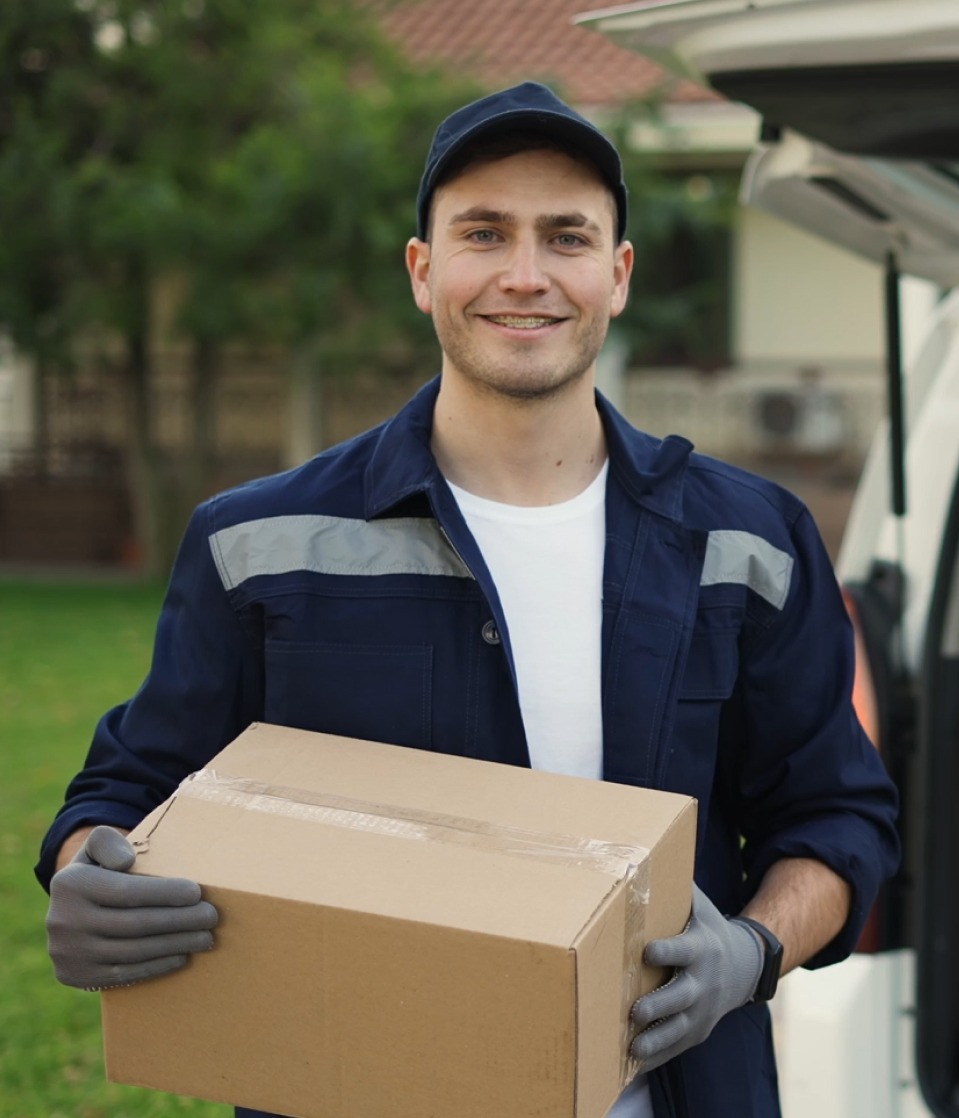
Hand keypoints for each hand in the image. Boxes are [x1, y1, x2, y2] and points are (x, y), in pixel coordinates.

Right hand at [46, 825, 217, 990]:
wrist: (67, 912)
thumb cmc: (98, 872)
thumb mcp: (97, 847)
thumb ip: (108, 840)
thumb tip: (126, 861)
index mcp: (71, 884)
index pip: (127, 891)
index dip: (165, 893)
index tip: (197, 893)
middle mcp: (64, 921)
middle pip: (134, 924)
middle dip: (179, 920)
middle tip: (211, 916)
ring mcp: (69, 954)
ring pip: (133, 951)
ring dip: (175, 945)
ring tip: (205, 937)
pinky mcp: (77, 977)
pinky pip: (124, 973)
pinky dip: (157, 965)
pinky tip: (182, 955)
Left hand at [630, 884, 762, 1069]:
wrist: (745, 965)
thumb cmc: (708, 928)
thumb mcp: (699, 906)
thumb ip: (676, 887)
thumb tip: (643, 854)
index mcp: (701, 949)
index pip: (682, 951)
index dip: (664, 951)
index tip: (645, 951)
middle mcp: (703, 982)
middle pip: (680, 996)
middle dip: (657, 1004)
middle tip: (633, 1010)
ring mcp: (703, 1011)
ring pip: (678, 1029)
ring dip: (655, 1039)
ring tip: (631, 1046)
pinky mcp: (698, 1032)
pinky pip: (677, 1047)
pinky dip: (657, 1056)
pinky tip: (631, 1063)